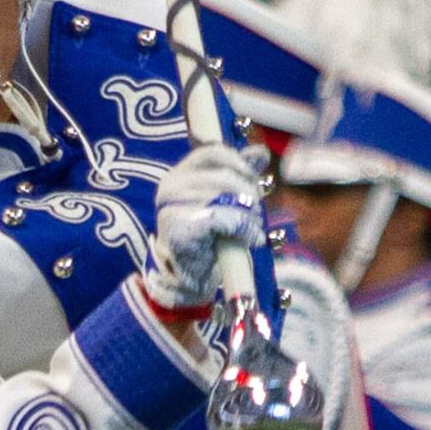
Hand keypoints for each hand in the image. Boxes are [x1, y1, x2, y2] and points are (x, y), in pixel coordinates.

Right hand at [144, 146, 262, 312]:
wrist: (188, 277)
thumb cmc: (207, 237)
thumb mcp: (223, 200)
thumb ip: (239, 174)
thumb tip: (260, 151)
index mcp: (179, 174)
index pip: (214, 153)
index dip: (240, 164)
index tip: (254, 182)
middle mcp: (170, 186)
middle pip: (224, 176)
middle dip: (250, 194)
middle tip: (259, 213)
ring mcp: (172, 208)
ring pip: (226, 197)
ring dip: (249, 215)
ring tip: (254, 228)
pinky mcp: (180, 230)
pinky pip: (223, 219)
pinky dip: (244, 229)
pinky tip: (252, 240)